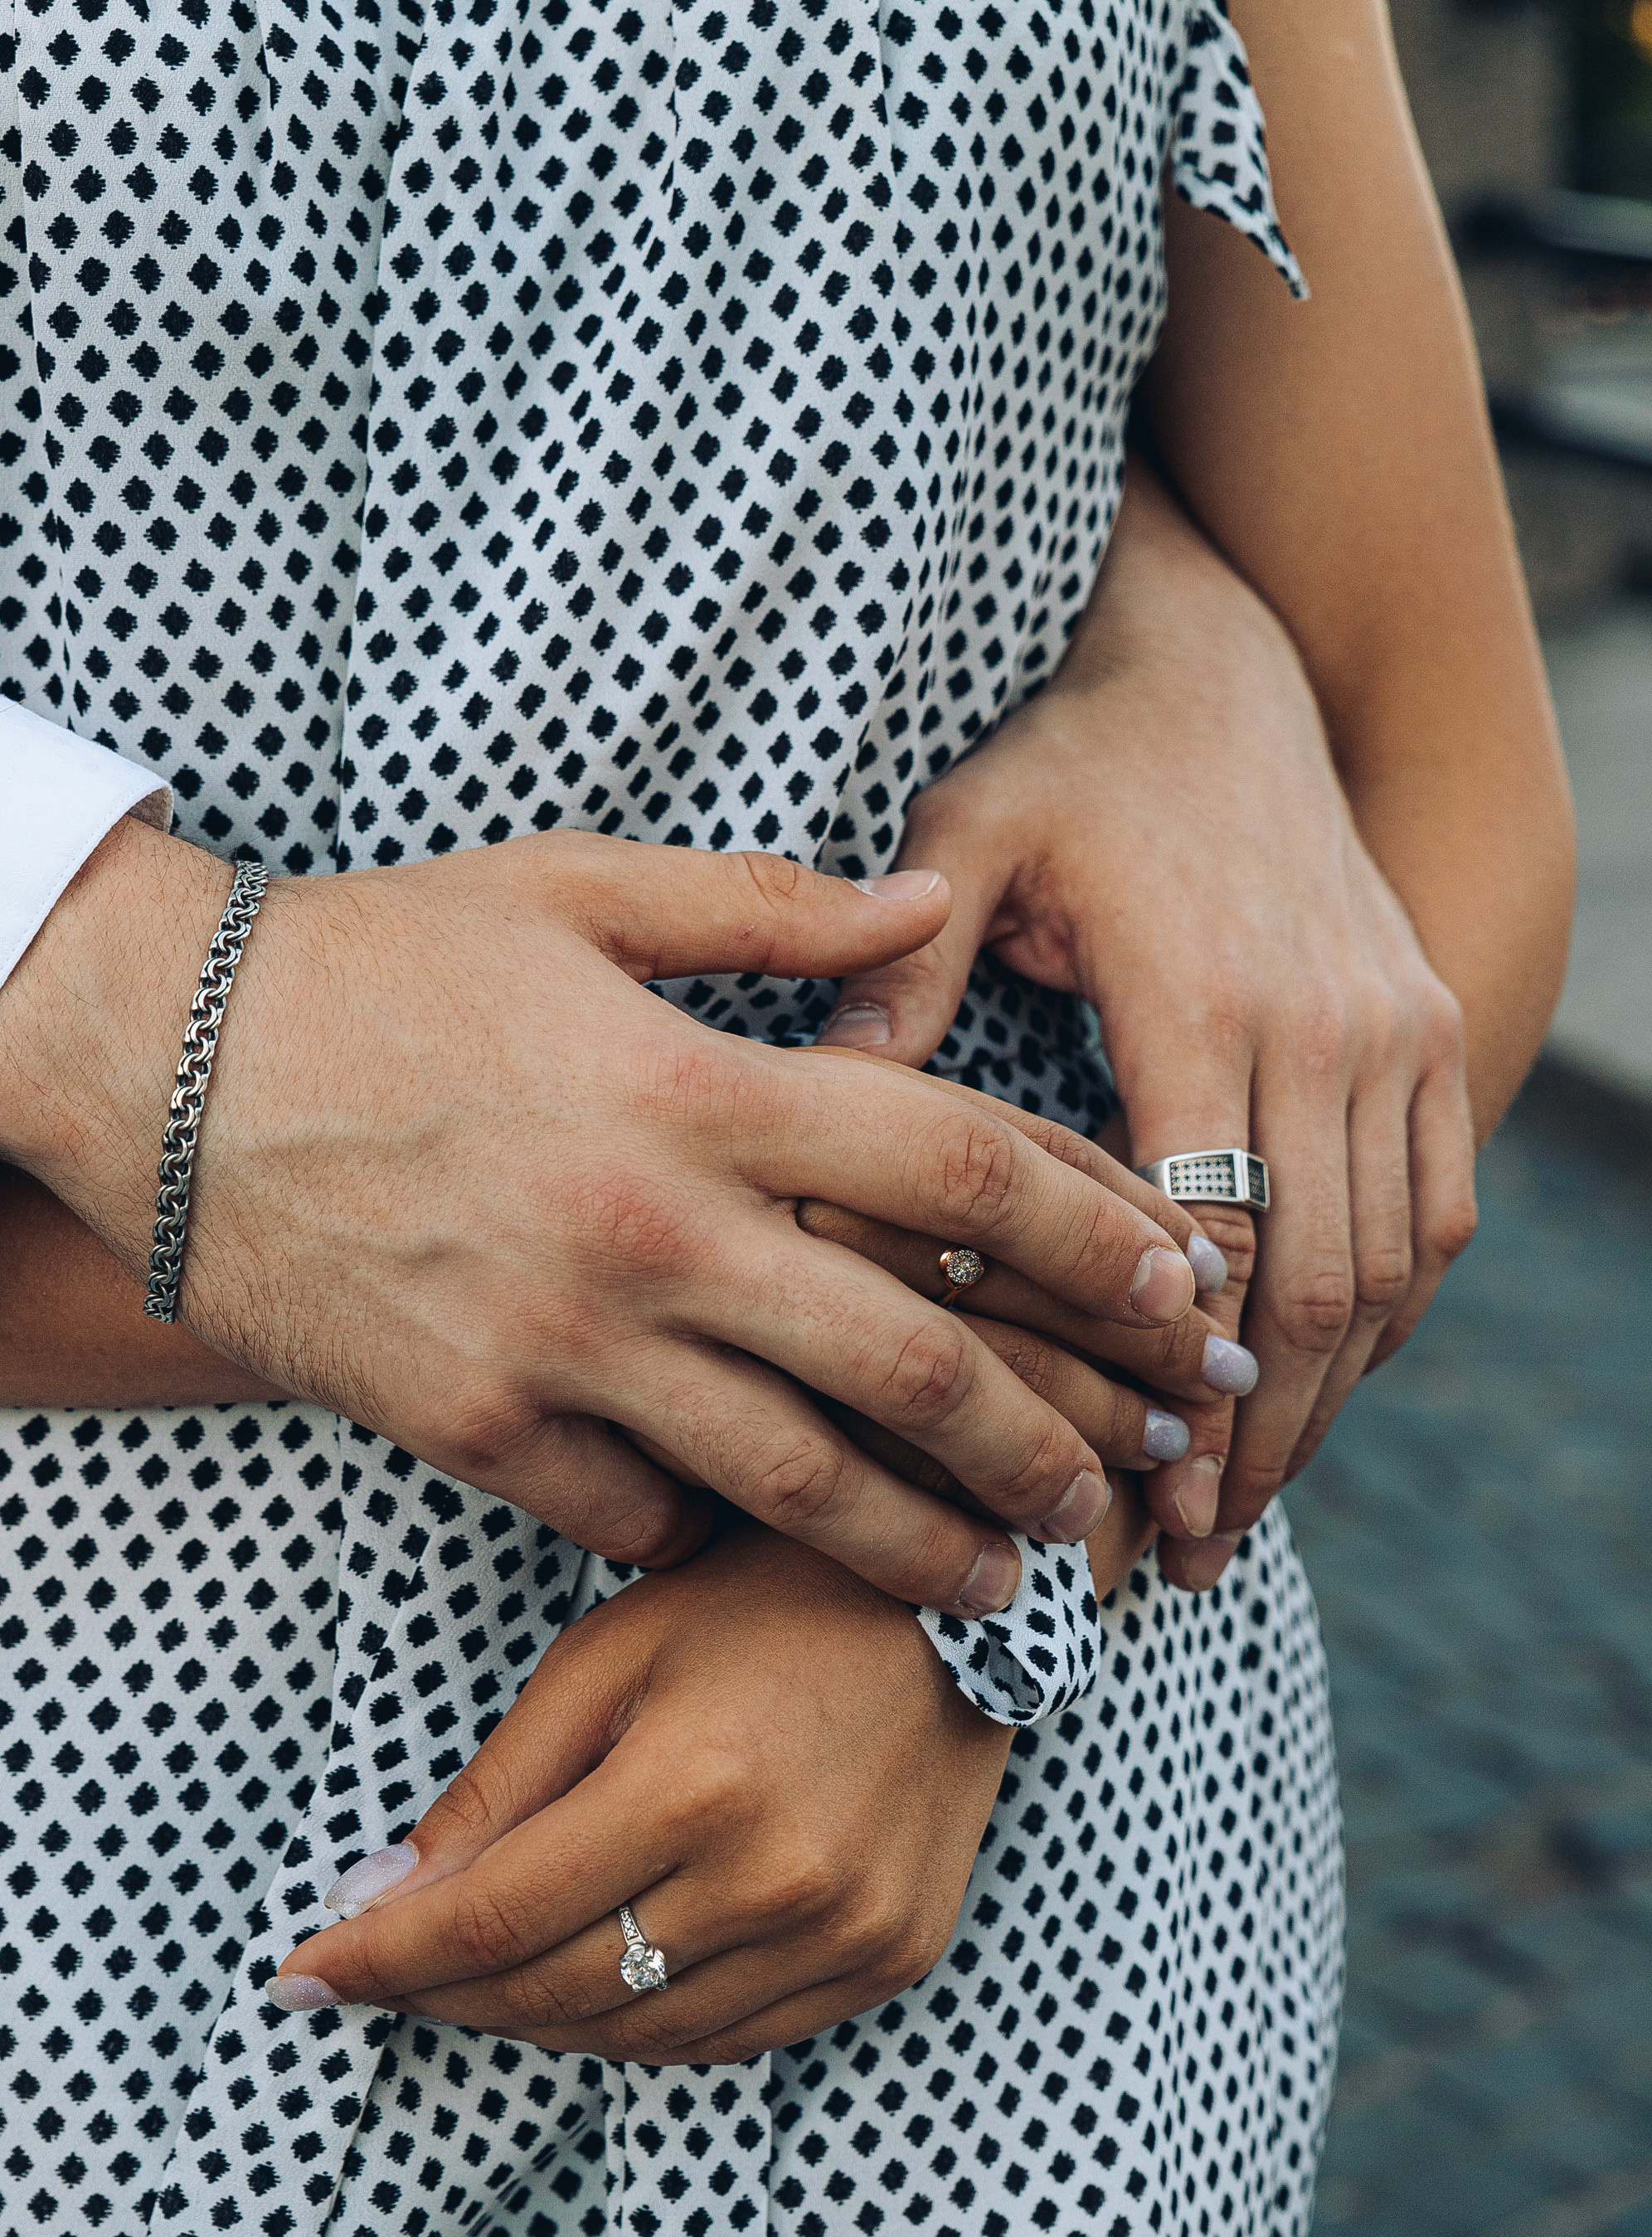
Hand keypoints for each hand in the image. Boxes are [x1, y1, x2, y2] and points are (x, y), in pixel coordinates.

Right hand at [0, 819, 1216, 1611]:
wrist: (157, 1065)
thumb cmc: (379, 960)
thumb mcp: (573, 888)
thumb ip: (767, 909)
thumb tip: (926, 905)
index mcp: (696, 1090)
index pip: (955, 1172)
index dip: (1094, 1236)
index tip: (1177, 1292)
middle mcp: (649, 1234)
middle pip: (910, 1366)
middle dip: (1049, 1439)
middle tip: (1130, 1486)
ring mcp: (559, 1346)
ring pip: (793, 1482)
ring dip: (924, 1545)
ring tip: (1010, 1585)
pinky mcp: (469, 1426)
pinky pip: (631, 1518)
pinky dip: (706, 1535)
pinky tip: (761, 1549)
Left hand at [265, 1521, 1016, 2061]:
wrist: (957, 1604)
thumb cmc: (763, 1603)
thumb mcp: (607, 1655)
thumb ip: (497, 1786)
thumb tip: (377, 1895)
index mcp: (691, 1784)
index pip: (492, 1918)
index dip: (382, 1958)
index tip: (298, 1978)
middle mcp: (775, 1878)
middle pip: (556, 1992)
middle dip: (441, 1995)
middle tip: (374, 1975)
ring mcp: (845, 1931)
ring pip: (640, 2036)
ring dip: (533, 2020)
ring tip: (471, 1980)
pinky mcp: (894, 1955)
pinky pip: (733, 2040)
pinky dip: (643, 2027)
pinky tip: (593, 1983)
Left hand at [817, 461, 1476, 1585]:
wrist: (1219, 668)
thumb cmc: (1068, 762)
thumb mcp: (964, 832)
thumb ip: (899, 964)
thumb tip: (815, 1093)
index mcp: (1204, 994)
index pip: (1208, 1233)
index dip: (1175, 1381)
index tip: (1133, 1495)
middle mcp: (1327, 1023)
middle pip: (1314, 1281)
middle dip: (1258, 1436)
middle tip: (1188, 1550)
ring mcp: (1395, 1028)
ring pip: (1392, 1265)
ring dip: (1331, 1399)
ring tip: (1249, 1507)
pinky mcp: (1430, 1025)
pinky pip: (1437, 1205)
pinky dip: (1390, 1313)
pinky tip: (1320, 1390)